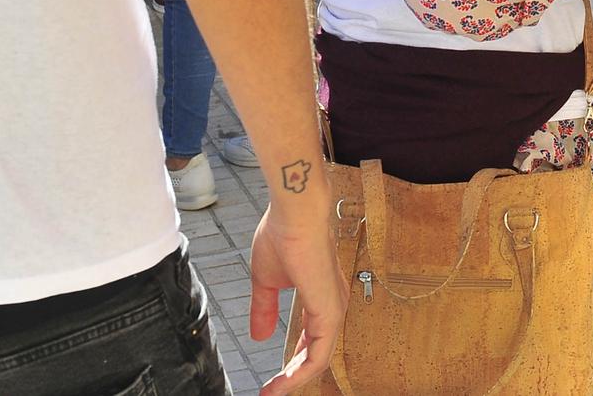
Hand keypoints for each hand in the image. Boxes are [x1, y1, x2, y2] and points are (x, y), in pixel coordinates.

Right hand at [250, 203, 347, 394]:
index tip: (271, 381)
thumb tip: (259, 335)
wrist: (294, 215)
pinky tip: (283, 382)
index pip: (311, 341)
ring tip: (273, 392)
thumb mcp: (266, 281)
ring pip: (319, 360)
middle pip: (316, 354)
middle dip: (292, 377)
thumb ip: (265, 309)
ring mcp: (333, 310)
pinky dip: (300, 373)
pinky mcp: (329, 312)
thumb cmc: (283, 234)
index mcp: (319, 297)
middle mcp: (331, 305)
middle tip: (270, 392)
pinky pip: (319, 355)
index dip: (291, 362)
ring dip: (294, 380)